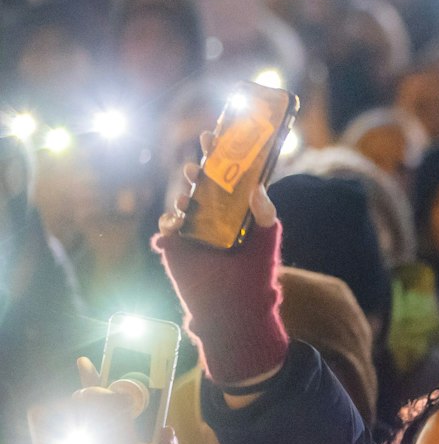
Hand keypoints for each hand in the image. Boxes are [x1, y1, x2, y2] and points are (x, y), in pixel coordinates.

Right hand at [154, 146, 286, 397]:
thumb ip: (263, 212)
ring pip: (184, 200)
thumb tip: (257, 185)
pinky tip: (179, 221)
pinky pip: (168, 226)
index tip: (219, 134)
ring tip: (192, 190)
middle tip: (201, 152)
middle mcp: (215, 215)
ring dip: (186, 190)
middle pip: (204, 182)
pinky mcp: (176, 246)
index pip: (230, 176)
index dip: (224, 154)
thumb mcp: (266, 239)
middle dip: (201, 163)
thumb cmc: (256, 274)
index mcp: (238, 210)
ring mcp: (194, 229)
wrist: (236, 309)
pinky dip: (171, 220)